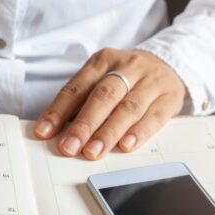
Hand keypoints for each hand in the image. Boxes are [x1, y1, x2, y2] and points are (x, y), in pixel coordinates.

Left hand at [34, 49, 185, 159]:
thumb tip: (56, 133)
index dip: (59, 111)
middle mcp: (128, 67)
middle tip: (69, 147)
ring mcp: (151, 81)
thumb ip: (81, 103)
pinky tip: (126, 146)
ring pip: (128, 108)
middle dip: (84, 124)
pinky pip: (154, 117)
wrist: (169, 64)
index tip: (44, 132)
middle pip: (103, 96)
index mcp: (103, 61)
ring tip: (93, 152)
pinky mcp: (170, 97)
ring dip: (108, 133)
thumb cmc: (126, 79)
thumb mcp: (102, 80)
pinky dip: (140, 133)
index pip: (77, 87)